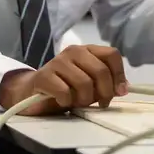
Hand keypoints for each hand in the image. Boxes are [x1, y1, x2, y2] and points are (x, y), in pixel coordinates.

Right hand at [0, 45, 127, 115]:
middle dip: (104, 92)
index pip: (112, 55)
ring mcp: (58, 61)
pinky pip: (65, 92)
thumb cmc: (64, 88)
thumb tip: (123, 88)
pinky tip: (63, 102)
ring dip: (85, 99)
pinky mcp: (44, 75)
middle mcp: (75, 51)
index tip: (120, 92)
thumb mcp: (89, 84)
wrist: (29, 93)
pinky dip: (68, 101)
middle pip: (101, 71)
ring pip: (84, 83)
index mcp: (88, 50)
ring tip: (78, 102)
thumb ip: (106, 83)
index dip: (119, 75)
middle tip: (100, 104)